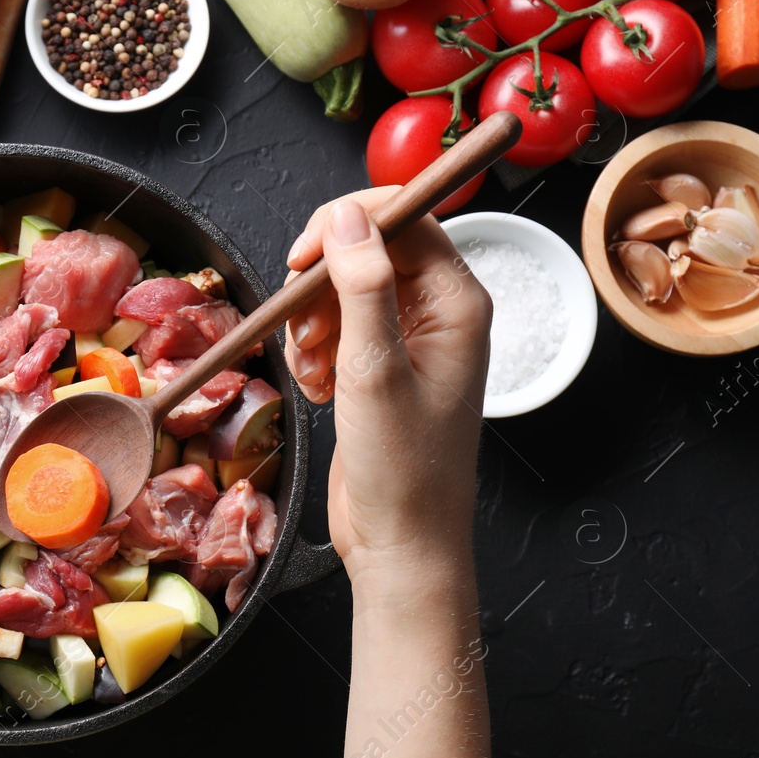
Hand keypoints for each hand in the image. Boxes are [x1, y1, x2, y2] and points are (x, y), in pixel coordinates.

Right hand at [282, 192, 491, 587]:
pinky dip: (315, 349)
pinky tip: (317, 388)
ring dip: (313, 321)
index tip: (301, 258)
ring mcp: (410, 338)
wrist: (402, 541)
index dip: (346, 227)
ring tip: (314, 369)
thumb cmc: (404, 468)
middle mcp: (439, 312)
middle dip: (323, 284)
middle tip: (303, 329)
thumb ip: (362, 285)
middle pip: (369, 250)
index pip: (405, 218)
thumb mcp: (374, 369)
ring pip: (345, 288)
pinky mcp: (382, 364)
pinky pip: (338, 326)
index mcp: (457, 303)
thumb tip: (346, 216)